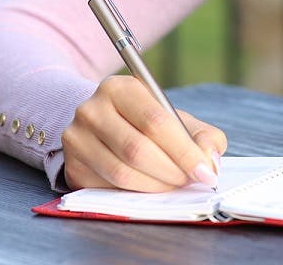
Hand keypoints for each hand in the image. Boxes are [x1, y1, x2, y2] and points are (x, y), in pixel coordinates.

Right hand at [61, 75, 227, 191]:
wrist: (103, 124)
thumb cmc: (145, 122)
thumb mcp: (175, 118)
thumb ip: (202, 136)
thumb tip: (209, 162)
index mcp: (119, 88)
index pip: (155, 121)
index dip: (184, 151)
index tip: (204, 172)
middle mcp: (92, 109)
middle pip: (137, 149)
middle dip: (171, 171)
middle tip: (191, 181)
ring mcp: (77, 138)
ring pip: (122, 173)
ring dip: (156, 186)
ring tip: (174, 185)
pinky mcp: (73, 166)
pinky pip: (109, 188)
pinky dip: (136, 194)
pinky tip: (151, 188)